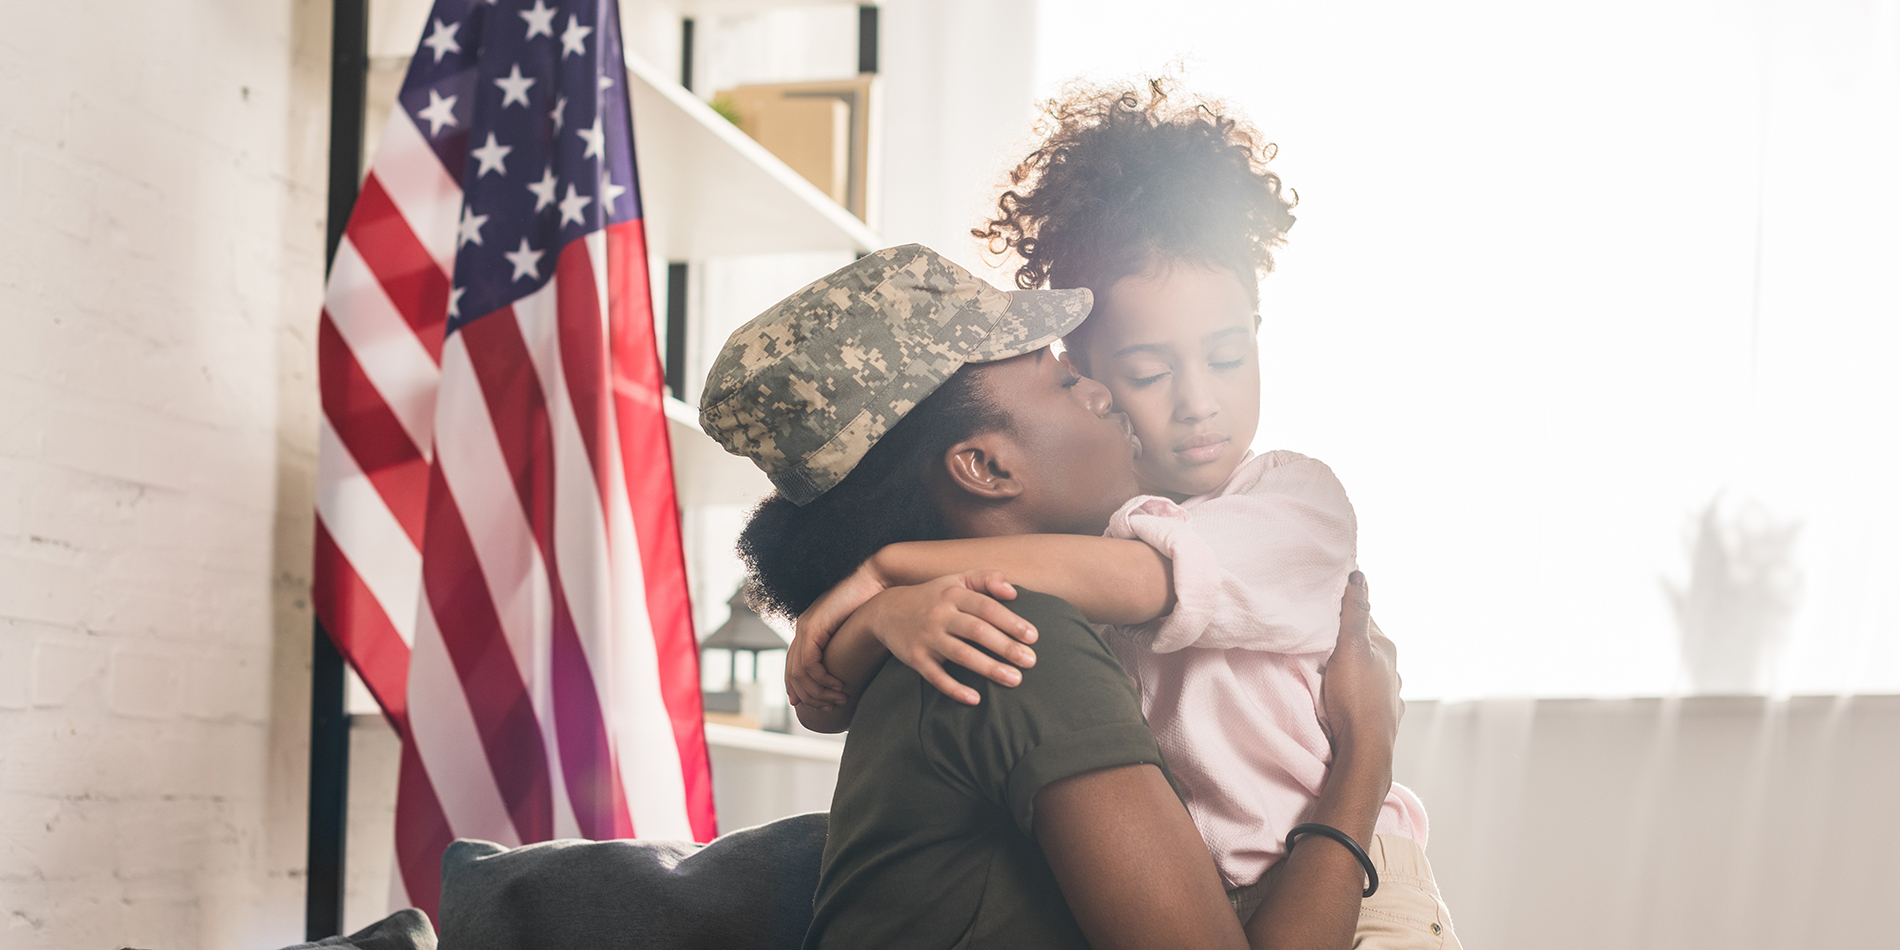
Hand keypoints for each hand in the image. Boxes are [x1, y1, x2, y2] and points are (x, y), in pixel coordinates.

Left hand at [787, 563, 886, 707]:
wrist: (875, 578)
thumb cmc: (872, 602)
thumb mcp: (854, 630)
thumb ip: (846, 645)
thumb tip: (852, 666)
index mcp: (810, 628)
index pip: (793, 666)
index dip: (799, 689)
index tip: (811, 707)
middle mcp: (802, 628)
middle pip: (793, 673)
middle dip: (810, 696)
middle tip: (830, 708)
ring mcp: (805, 627)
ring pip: (799, 672)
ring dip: (819, 691)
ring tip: (839, 700)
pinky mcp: (813, 627)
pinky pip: (809, 663)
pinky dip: (822, 679)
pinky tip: (839, 685)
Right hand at [860, 571, 1037, 705]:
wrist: (886, 611)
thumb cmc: (933, 596)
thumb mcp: (956, 580)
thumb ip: (986, 579)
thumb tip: (1014, 591)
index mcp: (953, 594)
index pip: (986, 608)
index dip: (1011, 621)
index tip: (1033, 636)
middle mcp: (940, 615)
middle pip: (977, 631)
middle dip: (1006, 647)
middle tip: (1031, 661)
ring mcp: (927, 638)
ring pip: (961, 654)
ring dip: (989, 668)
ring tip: (1015, 679)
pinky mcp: (916, 659)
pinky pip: (936, 676)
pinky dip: (954, 689)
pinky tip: (975, 699)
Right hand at [1318, 571, 1402, 761]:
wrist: (1365, 750)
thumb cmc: (1355, 697)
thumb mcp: (1350, 647)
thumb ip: (1354, 612)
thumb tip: (1360, 574)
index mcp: (1385, 648)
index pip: (1364, 616)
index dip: (1345, 608)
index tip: (1326, 604)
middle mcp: (1392, 669)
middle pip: (1366, 644)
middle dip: (1347, 639)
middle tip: (1321, 636)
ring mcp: (1389, 694)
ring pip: (1368, 671)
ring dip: (1352, 666)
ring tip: (1330, 667)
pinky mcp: (1383, 716)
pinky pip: (1368, 695)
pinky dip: (1357, 690)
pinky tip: (1348, 695)